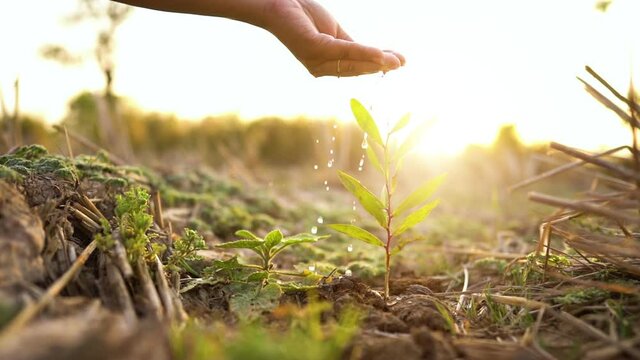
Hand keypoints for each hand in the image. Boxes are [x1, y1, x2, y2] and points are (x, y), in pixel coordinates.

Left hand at [262, 0, 404, 76]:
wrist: (280, 2)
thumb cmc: (305, 17)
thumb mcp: (334, 34)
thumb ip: (351, 47)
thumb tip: (377, 57)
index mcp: (326, 66)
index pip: (356, 69)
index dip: (378, 67)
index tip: (399, 63)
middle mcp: (320, 69)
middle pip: (357, 69)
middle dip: (381, 66)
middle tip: (402, 63)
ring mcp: (316, 61)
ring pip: (352, 62)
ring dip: (377, 61)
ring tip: (396, 61)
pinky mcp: (314, 48)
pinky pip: (344, 51)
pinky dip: (363, 52)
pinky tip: (379, 53)